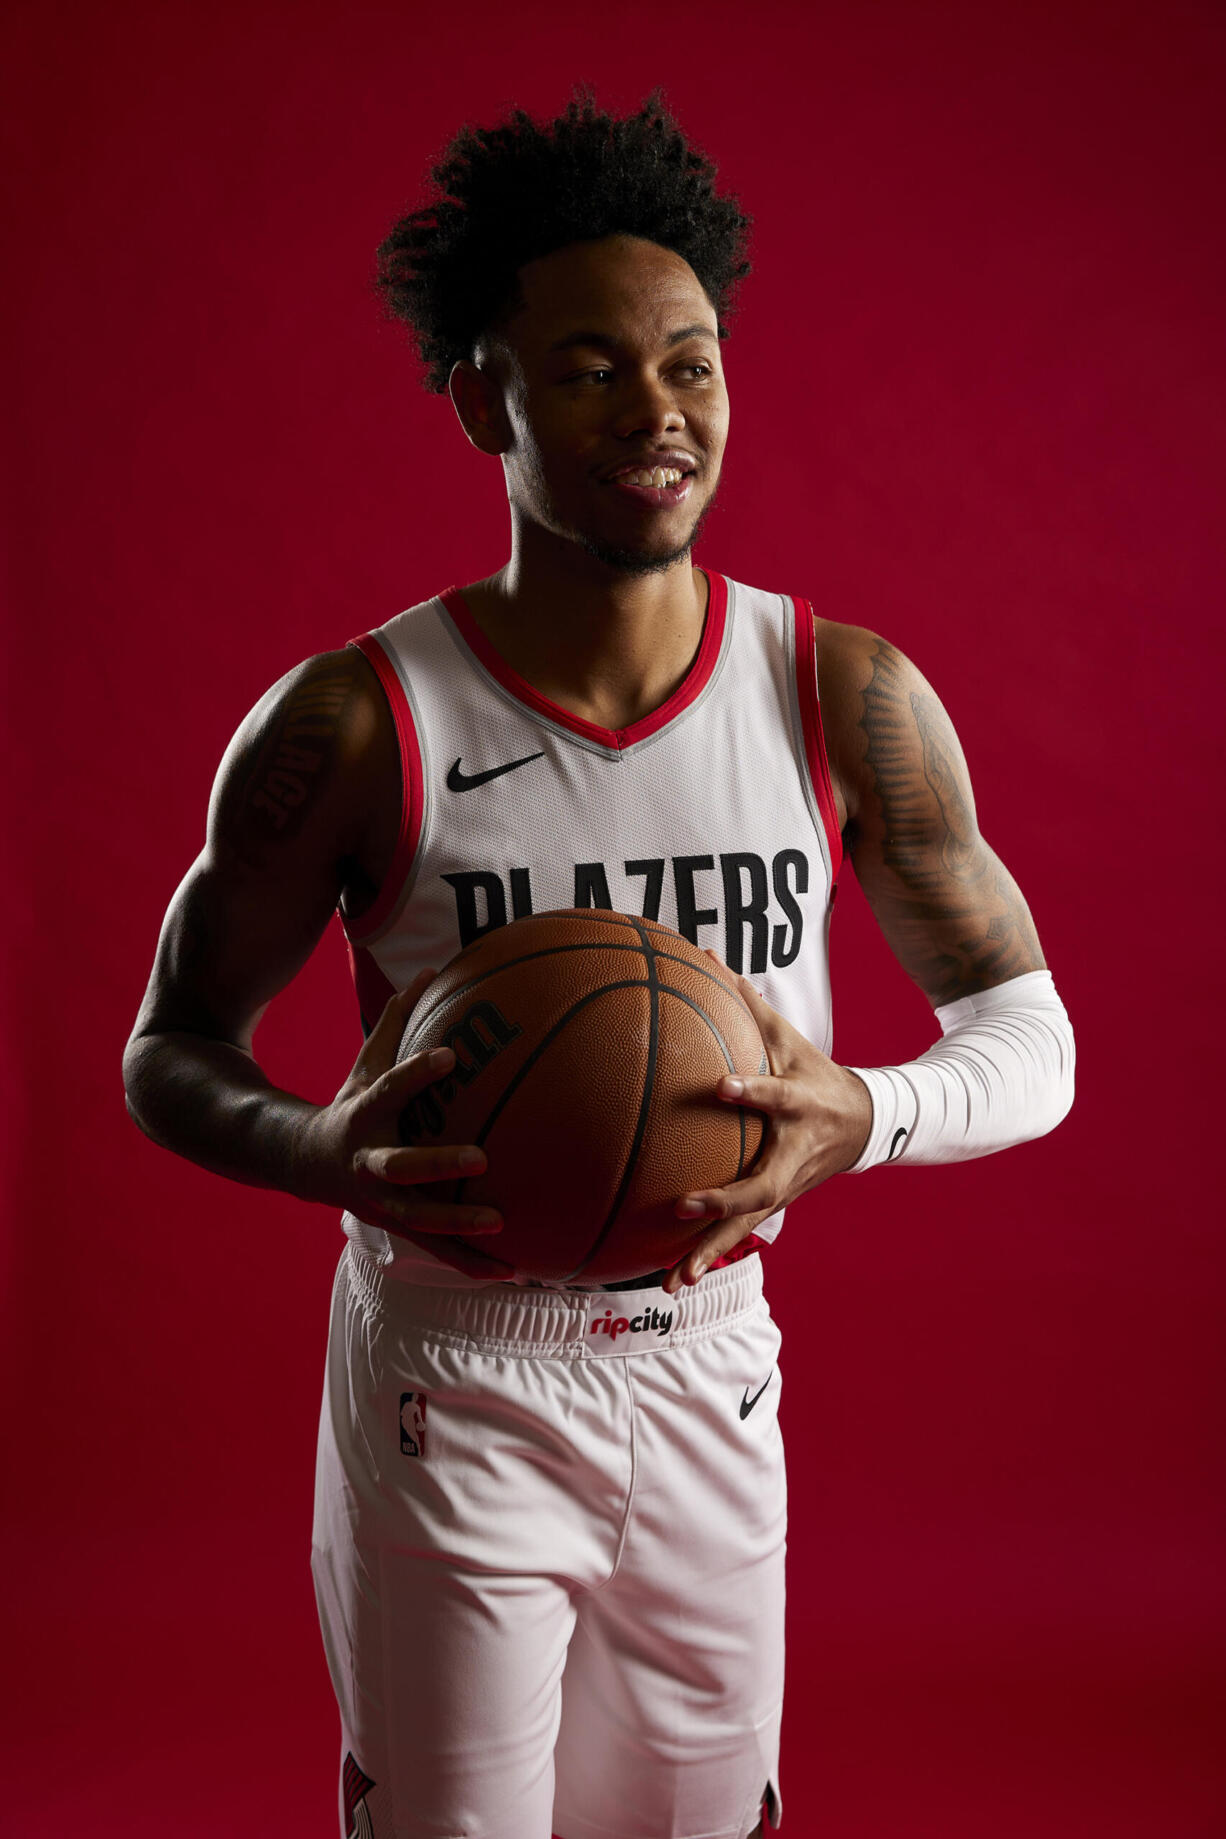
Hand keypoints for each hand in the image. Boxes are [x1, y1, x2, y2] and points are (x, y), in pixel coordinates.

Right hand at [301, 969, 514, 1279]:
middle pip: (401, 1167)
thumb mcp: (366, 1063)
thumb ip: (397, 1021)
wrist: (305, 1164)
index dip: (416, 1074)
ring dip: (458, 1226)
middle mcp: (370, 1163)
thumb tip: (429, 969)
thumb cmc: (353, 1103)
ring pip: (419, 1219)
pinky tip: (513, 1270)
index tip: (448, 1057)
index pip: (391, 1090)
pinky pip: (437, 1250)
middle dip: (437, 1166)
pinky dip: (471, 1262)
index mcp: (365, 1116)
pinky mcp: (397, 1227)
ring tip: (501, 1223)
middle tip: (481, 1158)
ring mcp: (382, 1202)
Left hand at [662, 968, 872, 1294]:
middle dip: (725, 1198)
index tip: (722, 1086)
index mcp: (799, 1106)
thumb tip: (704, 955)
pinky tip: (670, 1280)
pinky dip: (706, 1257)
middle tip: (683, 1205)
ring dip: (711, 1252)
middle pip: (762, 1184)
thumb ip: (748, 1004)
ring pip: (747, 1224)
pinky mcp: (774, 1204)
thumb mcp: (791, 1039)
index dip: (753, 1092)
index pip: (776, 1096)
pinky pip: (737, 1234)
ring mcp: (785, 1185)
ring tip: (673, 1280)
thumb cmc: (815, 1073)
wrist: (867, 1126)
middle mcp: (793, 1154)